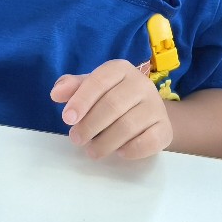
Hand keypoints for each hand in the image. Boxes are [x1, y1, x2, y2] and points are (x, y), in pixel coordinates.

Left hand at [50, 59, 172, 159]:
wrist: (148, 114)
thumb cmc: (113, 98)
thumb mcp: (92, 88)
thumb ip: (73, 87)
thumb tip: (56, 93)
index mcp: (121, 69)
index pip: (99, 81)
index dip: (81, 100)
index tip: (67, 119)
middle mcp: (142, 84)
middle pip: (113, 105)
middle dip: (90, 125)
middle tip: (76, 139)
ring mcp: (156, 106)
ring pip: (128, 126)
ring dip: (105, 142)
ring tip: (92, 151)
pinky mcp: (165, 129)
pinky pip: (148, 141)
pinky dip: (131, 150)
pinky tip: (119, 152)